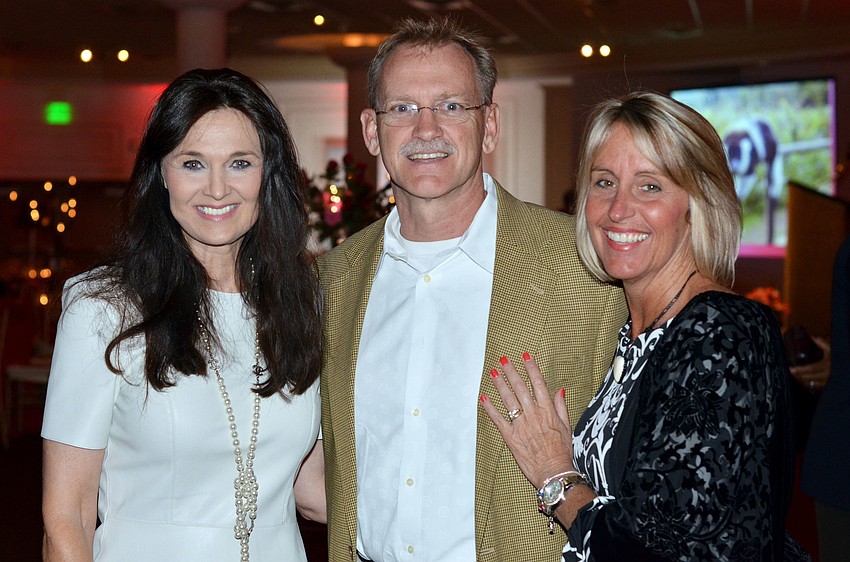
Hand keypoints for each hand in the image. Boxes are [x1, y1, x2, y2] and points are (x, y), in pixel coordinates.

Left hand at [479, 353, 575, 488]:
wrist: (554, 472)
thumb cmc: (562, 451)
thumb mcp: (566, 427)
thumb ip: (560, 407)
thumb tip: (559, 390)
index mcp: (547, 411)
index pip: (538, 384)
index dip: (531, 368)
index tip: (526, 356)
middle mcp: (533, 415)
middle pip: (520, 388)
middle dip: (511, 372)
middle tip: (504, 359)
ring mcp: (521, 425)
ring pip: (508, 400)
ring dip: (500, 384)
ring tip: (493, 372)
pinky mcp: (511, 437)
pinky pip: (498, 420)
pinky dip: (490, 408)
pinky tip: (483, 398)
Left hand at [788, 337, 830, 391]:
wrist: (845, 367)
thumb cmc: (835, 358)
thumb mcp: (830, 349)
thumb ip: (822, 343)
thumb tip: (812, 337)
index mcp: (827, 365)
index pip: (812, 368)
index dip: (801, 370)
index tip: (791, 369)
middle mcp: (827, 375)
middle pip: (810, 377)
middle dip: (798, 376)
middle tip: (789, 372)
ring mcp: (826, 382)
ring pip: (811, 384)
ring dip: (801, 380)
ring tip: (793, 375)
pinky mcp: (825, 387)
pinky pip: (814, 388)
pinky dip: (806, 385)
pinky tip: (800, 380)